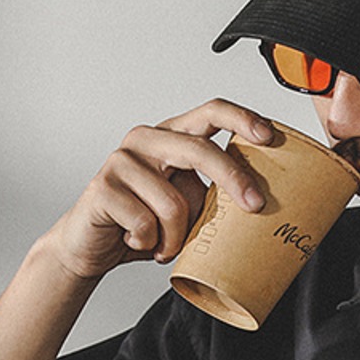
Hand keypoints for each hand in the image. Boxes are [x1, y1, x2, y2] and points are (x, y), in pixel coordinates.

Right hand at [42, 99, 274, 279]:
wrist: (91, 247)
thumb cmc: (143, 225)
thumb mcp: (187, 209)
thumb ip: (211, 198)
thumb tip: (255, 204)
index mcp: (170, 137)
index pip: (210, 112)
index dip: (241, 119)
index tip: (268, 136)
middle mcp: (146, 140)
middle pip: (200, 150)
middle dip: (233, 179)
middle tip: (255, 205)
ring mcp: (122, 161)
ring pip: (175, 203)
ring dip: (176, 238)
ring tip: (164, 245)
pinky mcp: (104, 187)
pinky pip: (147, 224)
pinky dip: (150, 244)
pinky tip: (137, 241)